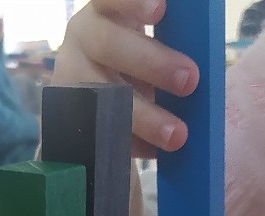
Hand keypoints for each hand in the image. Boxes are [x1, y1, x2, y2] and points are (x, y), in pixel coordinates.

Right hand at [52, 0, 197, 156]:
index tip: (161, 9)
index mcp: (105, 10)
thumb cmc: (138, 61)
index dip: (132, 3)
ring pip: (100, 95)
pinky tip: (152, 151)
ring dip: (142, 116)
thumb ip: (168, 39)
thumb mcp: (146, 42)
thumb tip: (197, 64)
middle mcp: (82, 37)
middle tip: (190, 81)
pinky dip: (127, 143)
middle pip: (107, 45)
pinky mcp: (66, 116)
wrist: (101, 101)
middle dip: (151, 63)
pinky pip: (96, 130)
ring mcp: (68, 76)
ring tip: (177, 136)